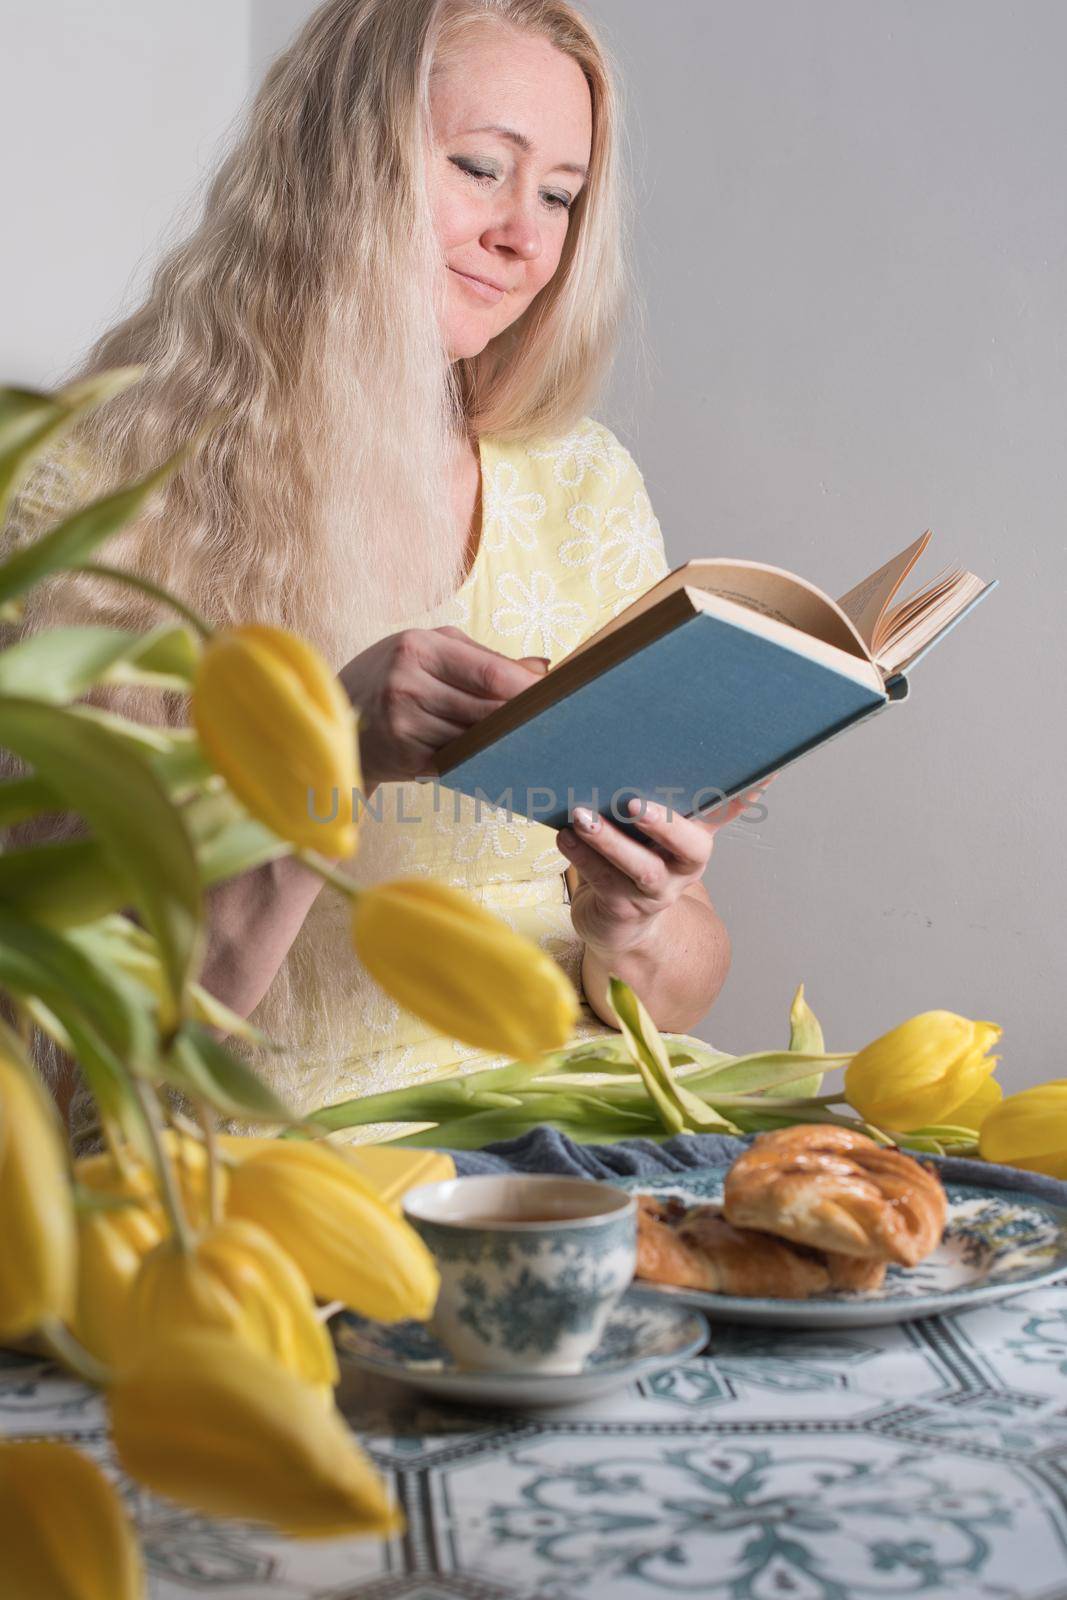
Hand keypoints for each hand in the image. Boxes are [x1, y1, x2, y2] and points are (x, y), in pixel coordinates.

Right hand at [339, 625, 548, 791]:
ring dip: (504, 742)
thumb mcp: (427, 650)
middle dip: (523, 717)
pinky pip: (457, 760)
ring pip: (475, 738)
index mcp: (417, 647)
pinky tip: (495, 758)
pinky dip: (479, 760)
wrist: (334, 714)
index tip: (559, 695)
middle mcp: (407, 682)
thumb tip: (543, 666)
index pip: (489, 671)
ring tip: (529, 740)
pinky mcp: (403, 756)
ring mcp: (403, 722)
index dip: (527, 687)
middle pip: (487, 707)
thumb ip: (483, 657)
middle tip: (555, 722)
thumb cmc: (390, 676)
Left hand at [561, 776, 777, 957]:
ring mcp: (654, 892)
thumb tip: (645, 746)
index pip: (725, 813)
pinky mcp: (622, 909)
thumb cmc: (632, 861)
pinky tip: (566, 836)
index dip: (744, 797)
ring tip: (583, 816)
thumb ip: (658, 799)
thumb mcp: (650, 833)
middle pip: (690, 847)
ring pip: (640, 867)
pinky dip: (583, 856)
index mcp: (694, 841)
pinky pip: (604, 881)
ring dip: (610, 840)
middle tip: (633, 802)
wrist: (617, 923)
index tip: (764, 772)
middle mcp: (683, 868)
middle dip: (664, 824)